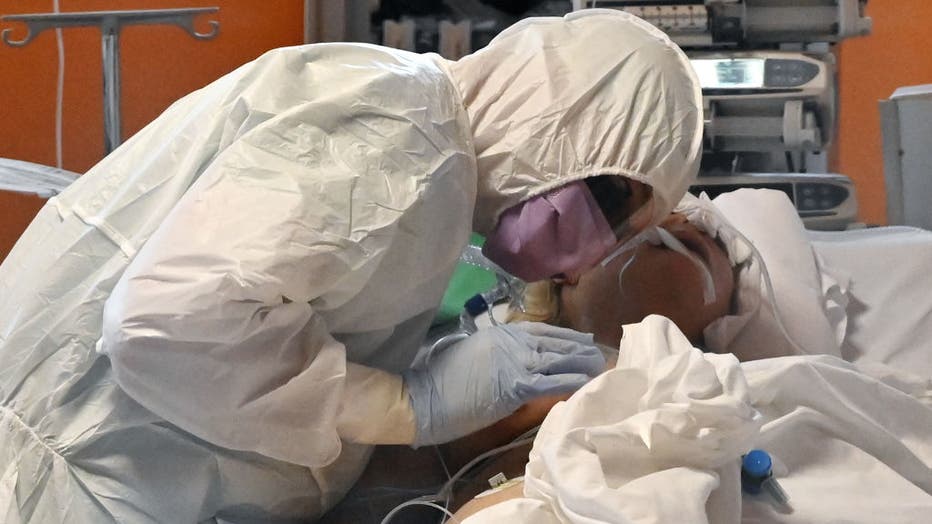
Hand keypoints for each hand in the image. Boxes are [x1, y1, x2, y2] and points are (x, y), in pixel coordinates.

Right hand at [403, 322, 603, 446]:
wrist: (424, 397)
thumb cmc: (441, 380)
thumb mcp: (472, 355)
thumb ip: (498, 354)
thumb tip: (518, 362)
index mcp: (499, 334)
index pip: (540, 330)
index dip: (564, 336)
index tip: (581, 339)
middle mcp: (510, 342)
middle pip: (552, 343)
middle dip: (578, 349)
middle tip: (598, 353)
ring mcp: (513, 362)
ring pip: (556, 361)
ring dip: (580, 364)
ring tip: (599, 366)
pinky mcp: (515, 385)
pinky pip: (550, 383)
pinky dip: (569, 381)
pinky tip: (584, 382)